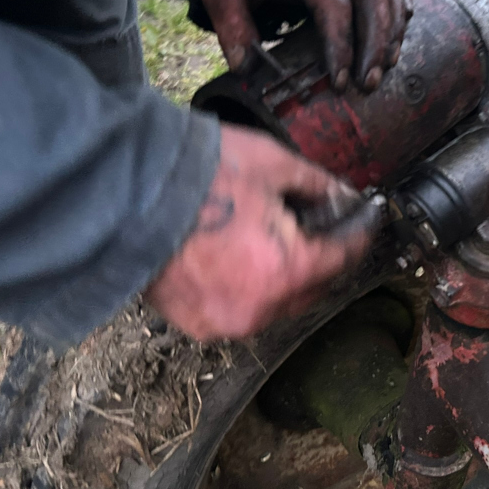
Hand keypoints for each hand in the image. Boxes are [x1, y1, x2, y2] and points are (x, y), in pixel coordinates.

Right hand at [145, 125, 379, 341]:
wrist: (122, 188)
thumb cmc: (199, 172)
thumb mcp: (273, 165)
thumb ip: (318, 186)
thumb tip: (343, 196)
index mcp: (285, 272)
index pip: (342, 258)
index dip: (359, 232)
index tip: (366, 215)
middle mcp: (260, 309)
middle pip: (312, 287)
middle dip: (323, 255)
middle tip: (323, 222)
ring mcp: (225, 321)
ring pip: (277, 302)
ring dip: (286, 275)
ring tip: (279, 236)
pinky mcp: (195, 323)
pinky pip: (241, 308)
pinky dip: (250, 287)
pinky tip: (245, 255)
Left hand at [200, 0, 411, 91]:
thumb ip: (231, 26)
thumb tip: (246, 68)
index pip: (333, 0)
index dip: (341, 43)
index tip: (339, 81)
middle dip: (374, 42)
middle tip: (367, 83)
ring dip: (391, 32)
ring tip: (383, 70)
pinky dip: (398, 14)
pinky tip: (394, 43)